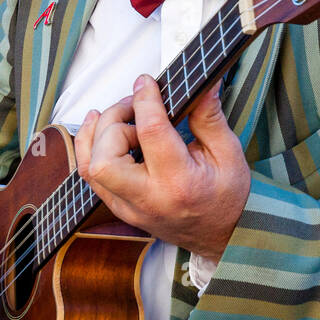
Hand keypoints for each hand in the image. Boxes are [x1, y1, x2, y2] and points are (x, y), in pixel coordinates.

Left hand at [74, 76, 250, 263]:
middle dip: (114, 122)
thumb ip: (210, 117)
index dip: (145, 100)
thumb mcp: (229, 154)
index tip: (146, 82)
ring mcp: (129, 208)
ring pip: (90, 168)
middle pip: (107, 157)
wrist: (221, 237)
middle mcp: (148, 198)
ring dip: (97, 135)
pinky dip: (90, 150)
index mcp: (179, 183)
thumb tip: (202, 85)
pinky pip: (90, 178)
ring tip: (119, 118)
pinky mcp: (120, 209)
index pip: (151, 133)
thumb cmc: (227, 197)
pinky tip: (101, 131)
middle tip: (134, 107)